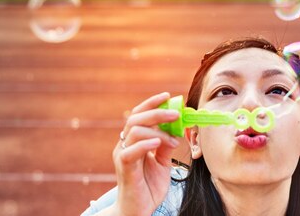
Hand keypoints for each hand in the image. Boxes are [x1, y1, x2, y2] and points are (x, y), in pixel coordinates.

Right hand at [112, 92, 180, 215]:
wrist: (138, 211)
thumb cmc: (148, 187)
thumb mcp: (163, 163)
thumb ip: (166, 146)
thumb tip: (176, 130)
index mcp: (133, 141)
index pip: (138, 114)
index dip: (151, 103)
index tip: (167, 96)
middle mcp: (124, 145)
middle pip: (135, 118)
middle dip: (157, 112)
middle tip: (176, 113)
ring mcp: (122, 156)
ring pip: (133, 131)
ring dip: (156, 130)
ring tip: (172, 140)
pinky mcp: (123, 169)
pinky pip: (129, 152)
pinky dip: (145, 145)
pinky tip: (158, 144)